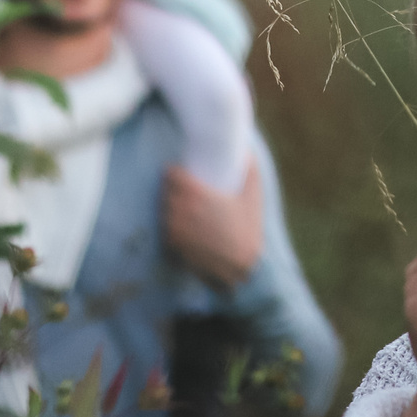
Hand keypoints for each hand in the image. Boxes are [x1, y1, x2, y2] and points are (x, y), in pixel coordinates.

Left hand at [162, 158, 261, 289]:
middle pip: (164, 191)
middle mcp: (179, 209)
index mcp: (195, 193)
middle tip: (186, 193)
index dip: (176, 174)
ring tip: (185, 210)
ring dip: (170, 209)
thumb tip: (247, 150)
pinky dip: (172, 227)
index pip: (170, 174)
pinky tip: (185, 228)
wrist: (241, 267)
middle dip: (173, 191)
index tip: (183, 176)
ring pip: (163, 210)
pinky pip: (164, 229)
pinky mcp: (171, 244)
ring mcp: (173, 228)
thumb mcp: (254, 196)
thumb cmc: (248, 229)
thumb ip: (250, 169)